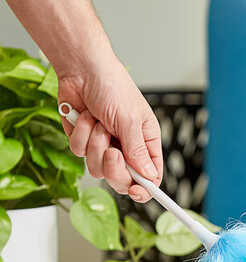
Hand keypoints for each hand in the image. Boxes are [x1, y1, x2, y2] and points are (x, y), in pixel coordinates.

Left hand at [58, 55, 162, 202]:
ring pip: (97, 168)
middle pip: (122, 179)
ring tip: (99, 124)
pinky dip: (81, 134)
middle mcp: (126, 148)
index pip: (151, 176)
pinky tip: (85, 117)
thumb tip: (149, 176)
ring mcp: (103, 146)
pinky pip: (79, 152)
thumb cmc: (113, 87)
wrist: (82, 69)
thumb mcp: (131, 121)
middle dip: (114, 169)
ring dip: (95, 145)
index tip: (136, 192)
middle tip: (112, 153)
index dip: (145, 189)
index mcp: (145, 143)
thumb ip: (138, 151)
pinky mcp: (83, 141)